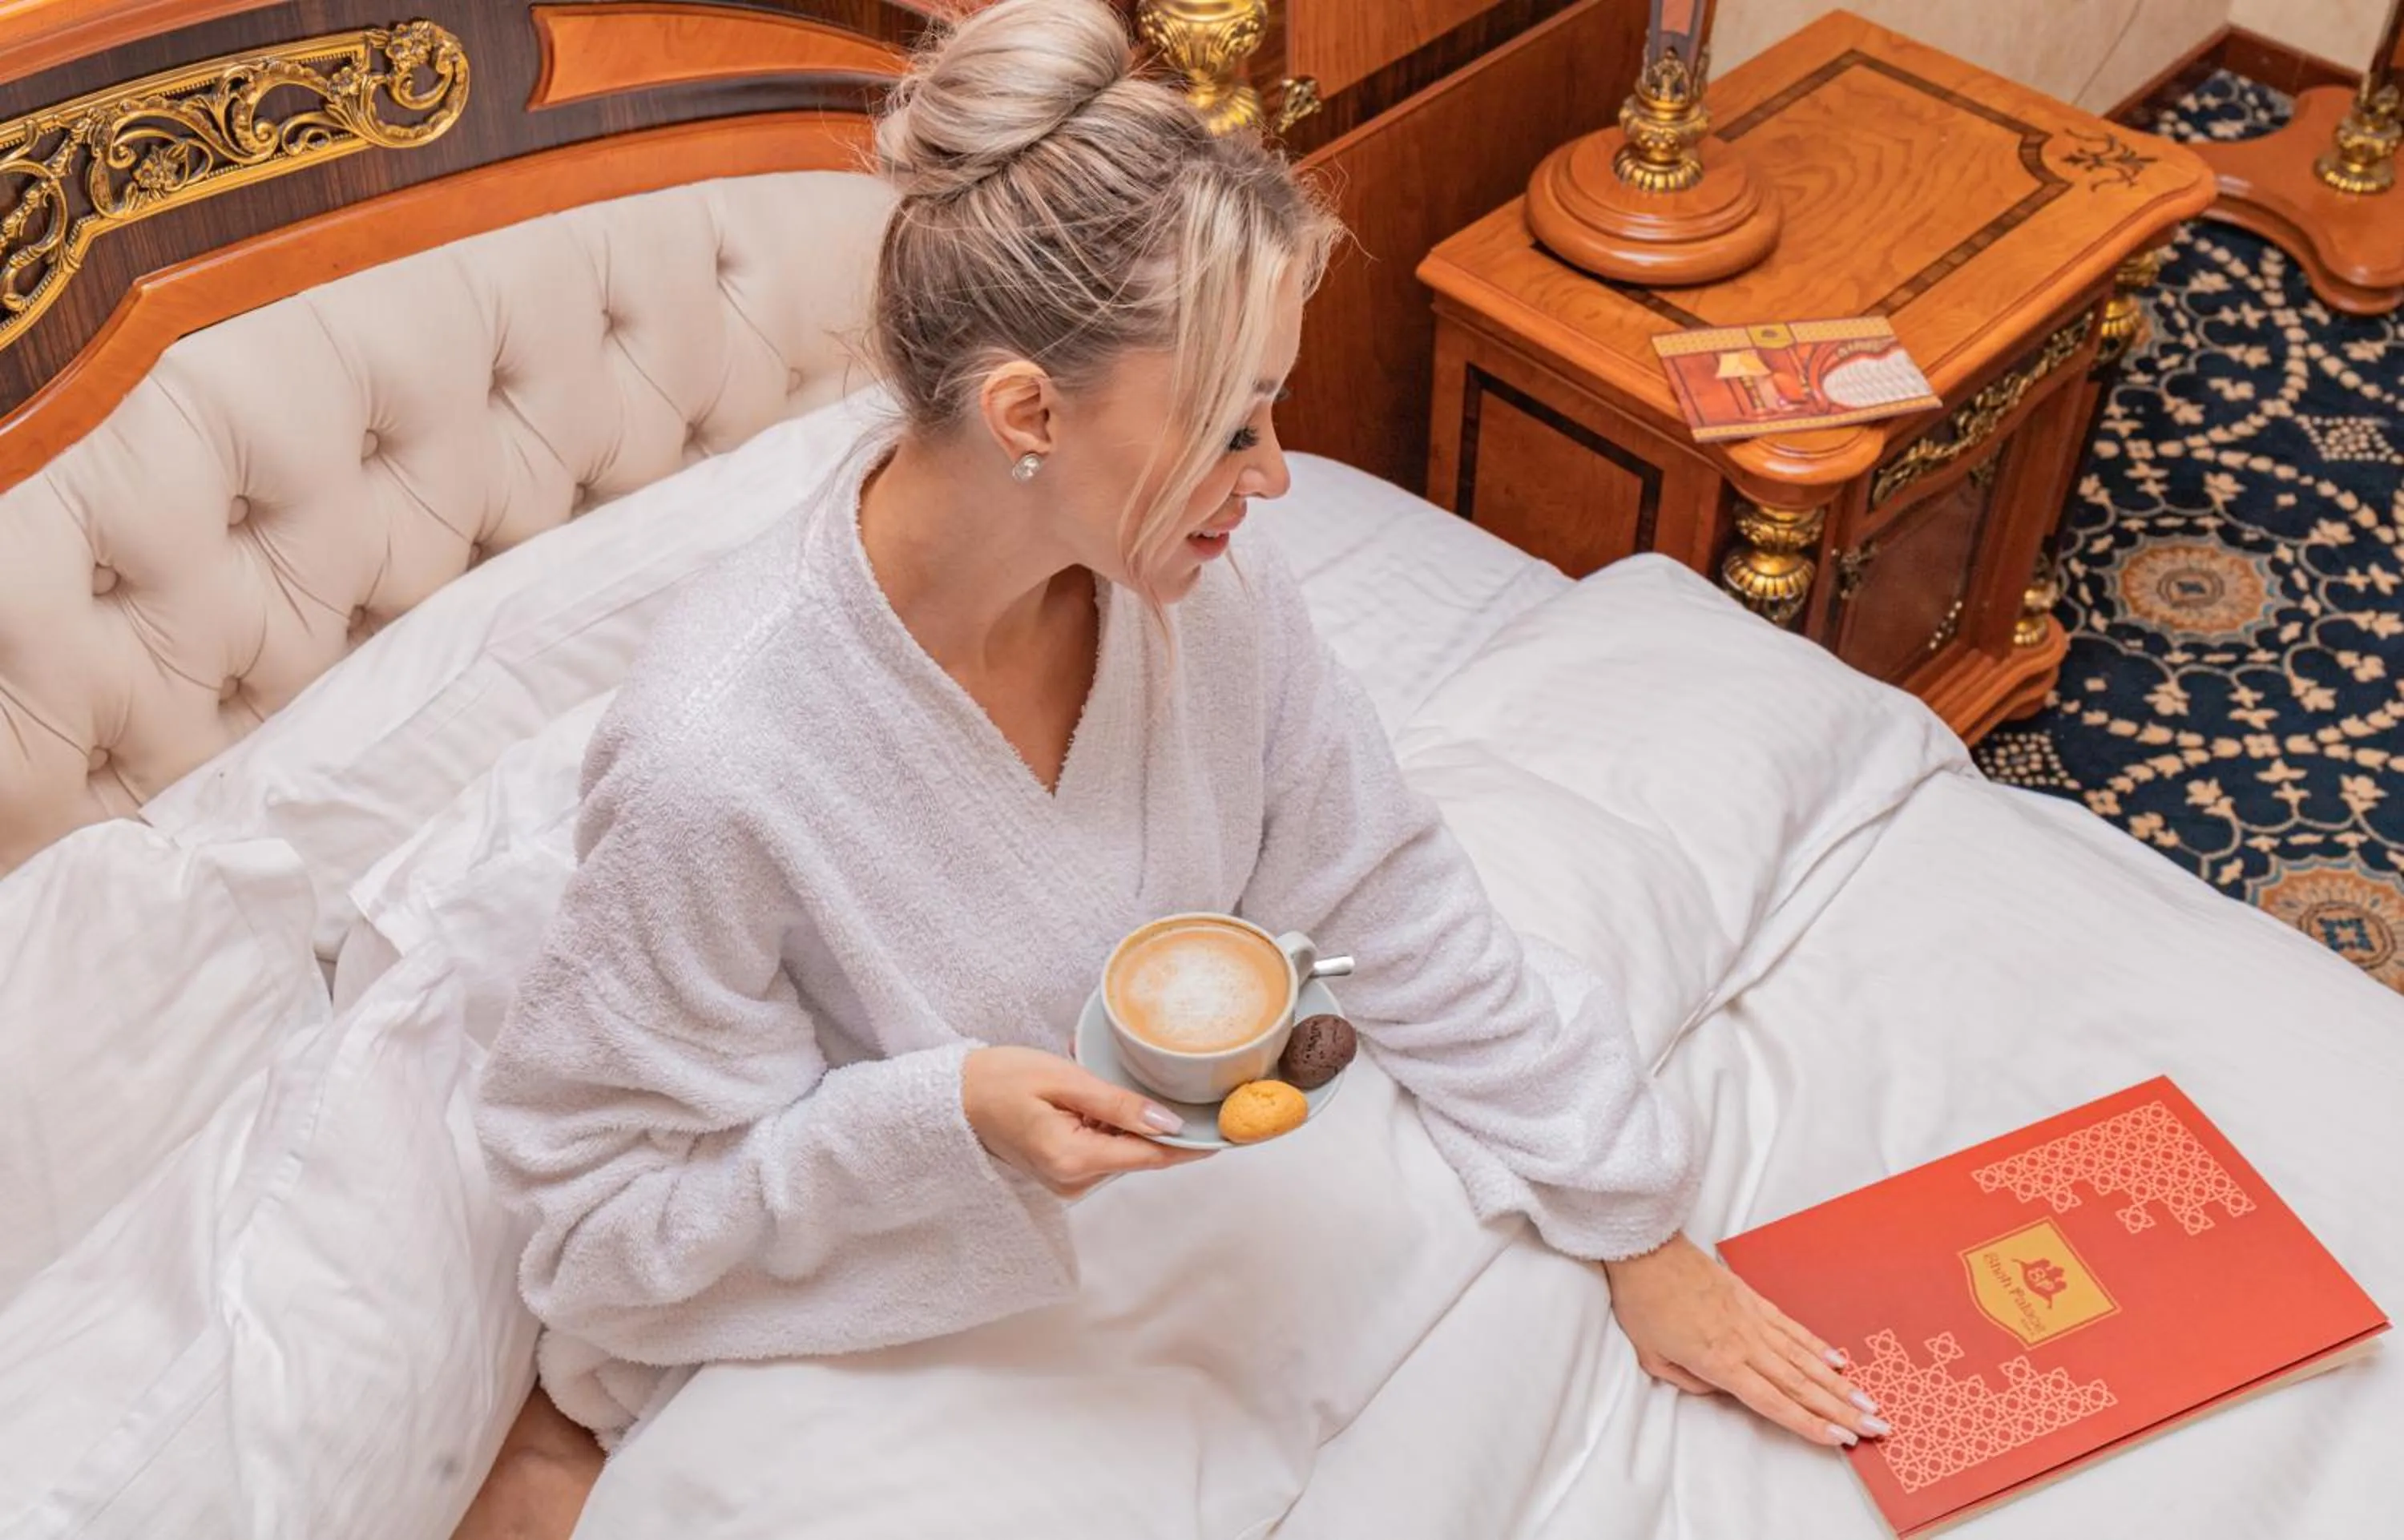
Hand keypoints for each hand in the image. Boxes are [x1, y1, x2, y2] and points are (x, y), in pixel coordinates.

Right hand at [962, 1045, 1213, 1197]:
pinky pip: (1103, 1150)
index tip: (1226, 1132)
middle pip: (1139, 1154)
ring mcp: (1067, 1182)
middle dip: (1152, 1119)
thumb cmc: (1000, 1080)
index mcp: (1074, 1159)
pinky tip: (1086, 1098)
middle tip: (1153, 1076)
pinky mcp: (1064, 1174)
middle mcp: (1073, 1181)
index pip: (1150, 1156)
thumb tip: (1168, 1123)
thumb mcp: (1064, 1080)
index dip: (1191, 1144)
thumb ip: (1118, 1105)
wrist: (955, 1098)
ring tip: (1093, 1081)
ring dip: (1125, 1120)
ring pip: (1123, 1151)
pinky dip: (1106, 1125)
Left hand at [1602, 1232, 1887, 1448]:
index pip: (1773, 1402)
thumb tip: (1719, 1389)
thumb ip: (1688, 1382)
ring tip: (1868, 1401)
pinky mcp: (1752, 1299)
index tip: (1841, 1440)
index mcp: (1719, 1362)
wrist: (1645, 1250)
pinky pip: (1791, 1327)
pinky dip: (1817, 1344)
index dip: (1809, 1424)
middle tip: (1877, 1427)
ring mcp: (1752, 1318)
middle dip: (1841, 1410)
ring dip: (1838, 1382)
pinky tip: (1837, 1359)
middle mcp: (1744, 1343)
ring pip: (1804, 1357)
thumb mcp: (1653, 1358)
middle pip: (1800, 1384)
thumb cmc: (1643, 1304)